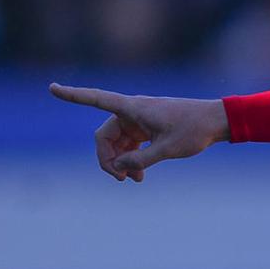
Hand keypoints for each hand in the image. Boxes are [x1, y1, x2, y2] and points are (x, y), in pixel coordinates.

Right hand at [50, 83, 229, 182]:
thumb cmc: (195, 129)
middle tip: (119, 179)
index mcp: (133, 108)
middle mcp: (133, 111)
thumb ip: (141, 159)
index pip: (96, 99)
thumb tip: (120, 167)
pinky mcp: (148, 128)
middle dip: (108, 158)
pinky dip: (132, 158)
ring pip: (118, 143)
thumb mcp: (168, 149)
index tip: (51, 87)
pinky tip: (139, 176)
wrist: (218, 121)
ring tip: (133, 180)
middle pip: (105, 136)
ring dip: (121, 162)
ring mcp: (140, 120)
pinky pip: (130, 144)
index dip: (73, 95)